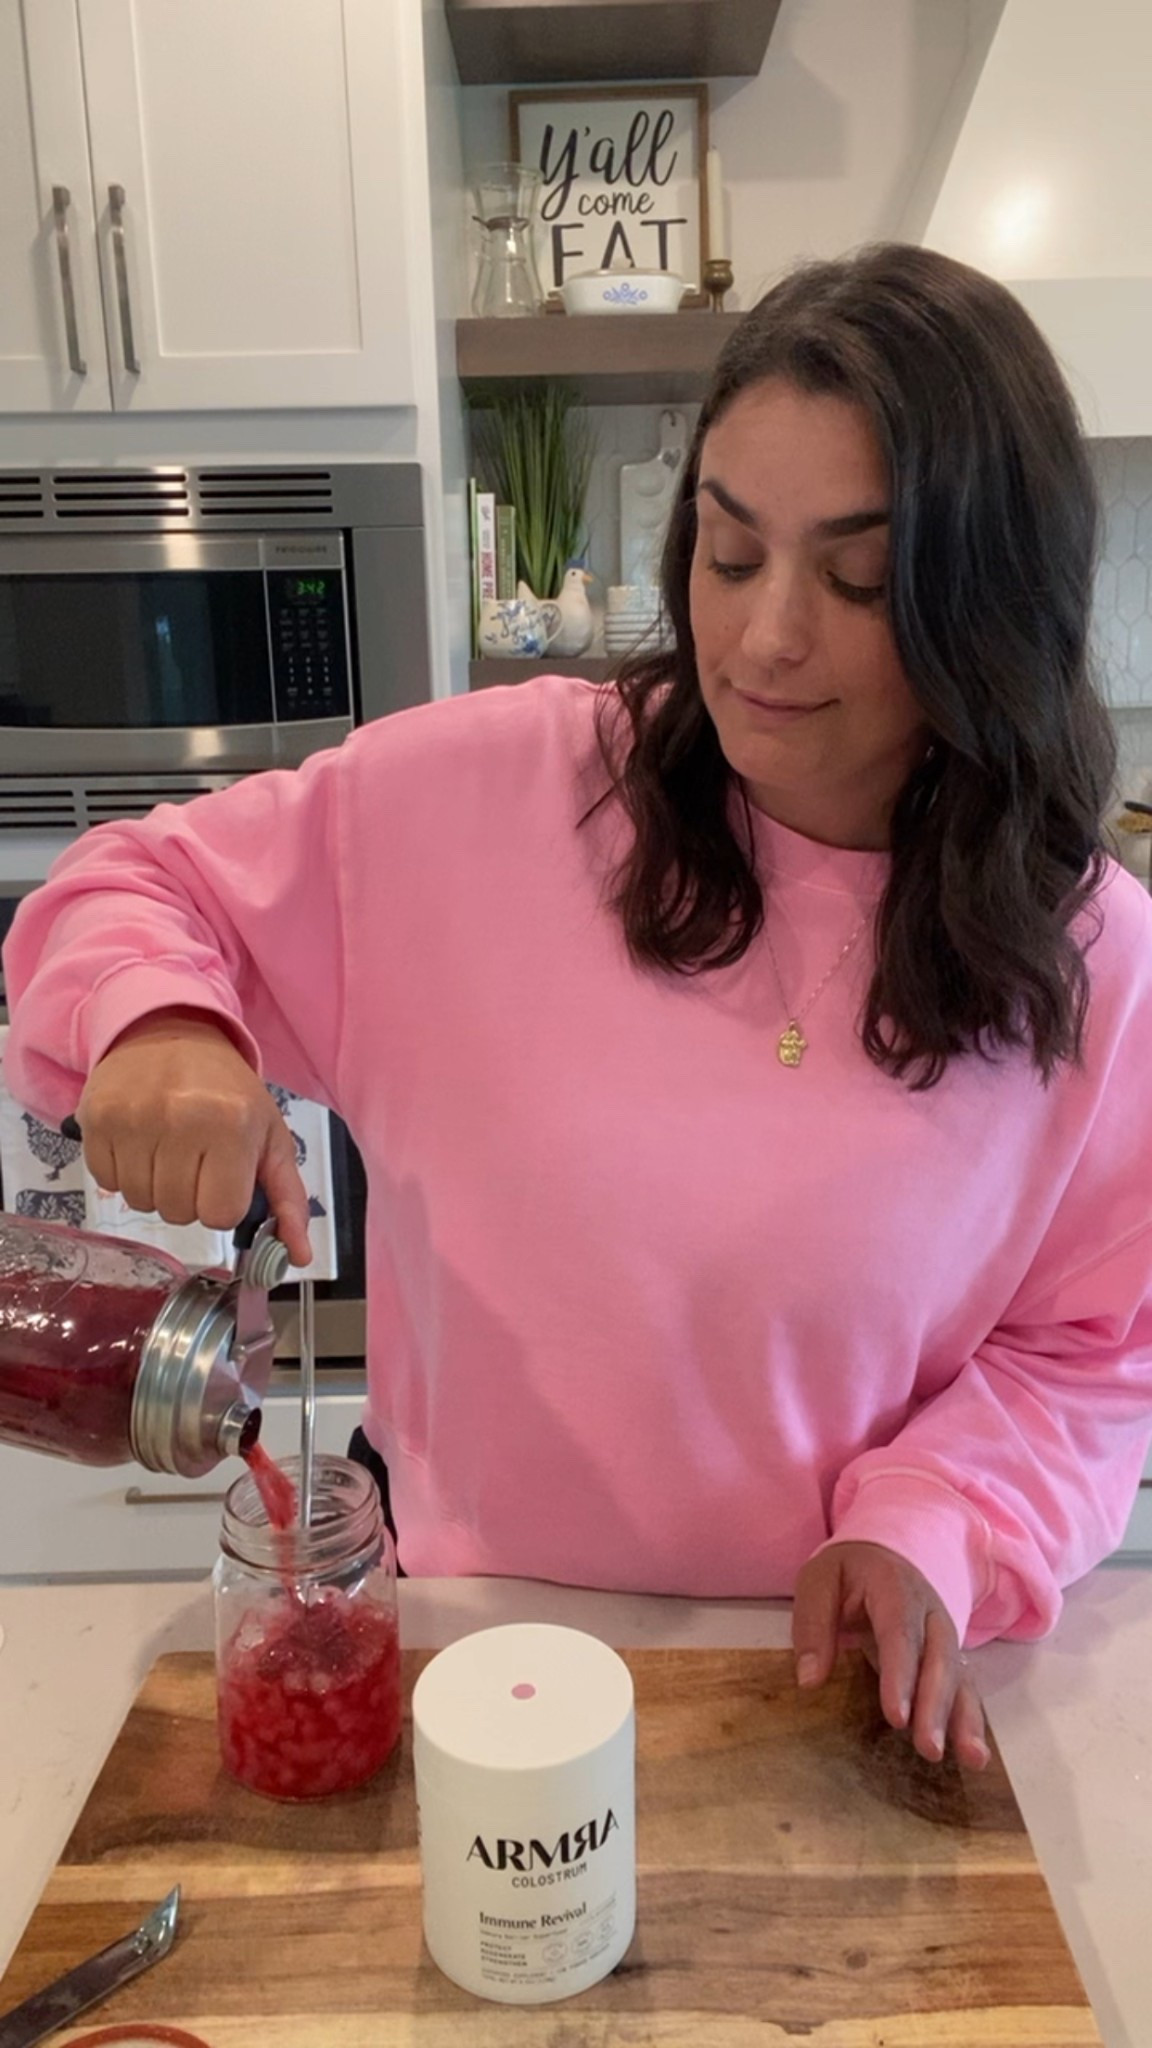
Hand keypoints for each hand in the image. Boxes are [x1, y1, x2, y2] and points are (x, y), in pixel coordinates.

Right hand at [76, 1009, 312, 1266]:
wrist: (171, 1030)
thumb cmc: (227, 1090)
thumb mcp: (269, 1137)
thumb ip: (287, 1199)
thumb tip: (298, 1258)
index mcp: (231, 1127)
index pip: (219, 1214)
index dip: (222, 1201)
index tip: (222, 1173)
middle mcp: (179, 1121)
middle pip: (177, 1213)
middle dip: (189, 1196)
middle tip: (194, 1158)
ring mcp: (132, 1120)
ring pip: (140, 1203)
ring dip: (155, 1187)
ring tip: (167, 1148)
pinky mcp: (96, 1119)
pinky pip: (106, 1182)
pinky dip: (123, 1173)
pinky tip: (139, 1142)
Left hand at [792, 1539, 988, 1770]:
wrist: (886, 1551)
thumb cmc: (849, 1570)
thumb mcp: (820, 1580)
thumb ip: (813, 1625)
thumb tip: (809, 1680)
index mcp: (895, 1588)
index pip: (900, 1634)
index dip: (900, 1676)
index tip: (896, 1717)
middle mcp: (930, 1613)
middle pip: (939, 1660)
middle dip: (936, 1707)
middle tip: (929, 1749)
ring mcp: (944, 1635)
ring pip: (961, 1677)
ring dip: (965, 1719)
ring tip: (973, 1760)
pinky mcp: (949, 1656)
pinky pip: (965, 1687)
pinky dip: (970, 1719)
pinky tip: (974, 1755)